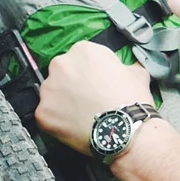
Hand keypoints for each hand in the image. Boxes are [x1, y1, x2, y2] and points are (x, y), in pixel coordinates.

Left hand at [35, 40, 155, 155]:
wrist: (124, 130)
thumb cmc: (131, 100)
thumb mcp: (137, 74)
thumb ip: (126, 67)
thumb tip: (128, 69)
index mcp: (83, 51)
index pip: (83, 59)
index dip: (92, 73)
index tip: (99, 85)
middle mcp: (60, 64)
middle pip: (63, 73)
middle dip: (73, 85)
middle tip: (88, 101)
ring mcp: (48, 89)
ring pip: (53, 94)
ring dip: (63, 102)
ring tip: (81, 116)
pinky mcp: (42, 112)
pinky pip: (47, 116)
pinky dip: (57, 121)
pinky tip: (73, 127)